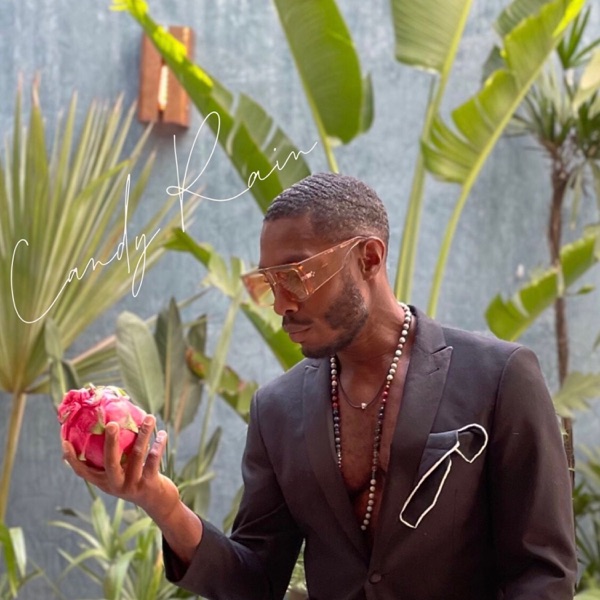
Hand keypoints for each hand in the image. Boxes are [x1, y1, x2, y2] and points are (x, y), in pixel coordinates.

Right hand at [62, 415, 178, 522]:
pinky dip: (159, 444)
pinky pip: (154, 460)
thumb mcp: (122, 472)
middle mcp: (116, 485)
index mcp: (105, 482)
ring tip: (149, 417)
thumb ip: (114, 456)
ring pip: (138, 455)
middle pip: (110, 462)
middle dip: (111, 442)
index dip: (72, 459)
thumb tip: (108, 428)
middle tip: (112, 423)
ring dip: (144, 434)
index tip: (64, 442)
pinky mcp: (149, 484)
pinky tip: (162, 433)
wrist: (159, 503)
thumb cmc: (137, 479)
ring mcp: (133, 485)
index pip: (83, 472)